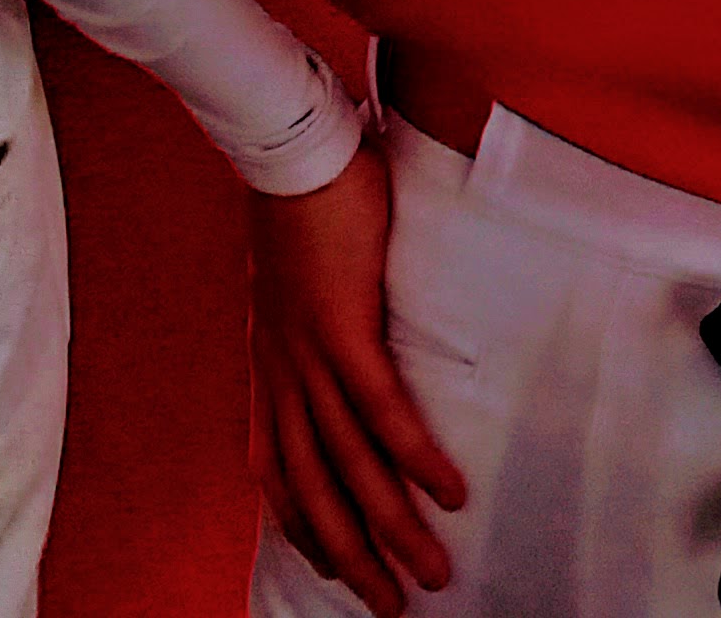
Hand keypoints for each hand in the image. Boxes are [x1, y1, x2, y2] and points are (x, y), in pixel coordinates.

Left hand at [250, 141, 464, 614]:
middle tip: (393, 604)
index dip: (302, 523)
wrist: (286, 148)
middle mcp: (285, 371)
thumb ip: (325, 320)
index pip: (277, 466)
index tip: (331, 566)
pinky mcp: (340, 326)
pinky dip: (413, 456)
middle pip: (315, 488)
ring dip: (392, 525)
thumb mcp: (302, 281)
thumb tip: (359, 338)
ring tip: (432, 571)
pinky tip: (447, 492)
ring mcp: (308, 353)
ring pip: (348, 464)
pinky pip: (379, 408)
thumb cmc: (305, 203)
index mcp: (274, 364)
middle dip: (355, 553)